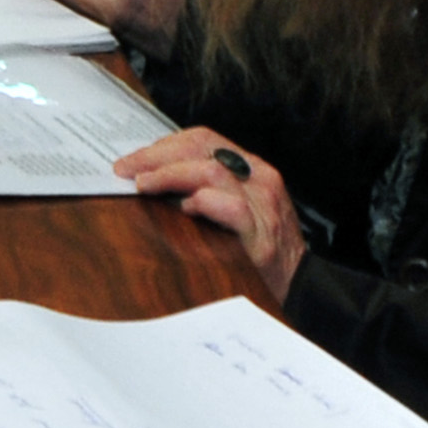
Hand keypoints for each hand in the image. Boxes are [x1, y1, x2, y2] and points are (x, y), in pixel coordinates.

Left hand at [113, 126, 301, 309]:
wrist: (301, 287)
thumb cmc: (257, 250)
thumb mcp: (232, 209)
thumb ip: (202, 190)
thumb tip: (147, 182)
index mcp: (250, 169)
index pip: (202, 140)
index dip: (162, 146)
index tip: (132, 161)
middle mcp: (259, 179)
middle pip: (201, 148)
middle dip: (156, 156)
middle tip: (126, 171)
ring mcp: (264, 205)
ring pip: (211, 171)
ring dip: (169, 175)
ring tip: (143, 186)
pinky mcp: (263, 237)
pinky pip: (232, 208)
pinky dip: (204, 203)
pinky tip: (185, 209)